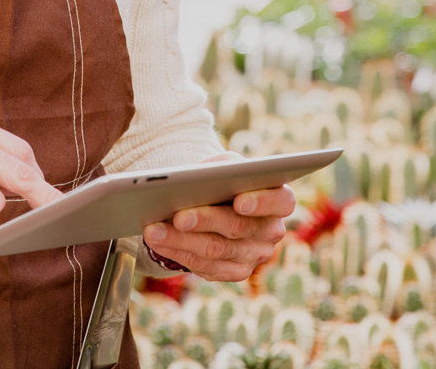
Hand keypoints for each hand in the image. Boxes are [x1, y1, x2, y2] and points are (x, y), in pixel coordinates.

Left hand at [143, 152, 294, 280]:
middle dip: (205, 221)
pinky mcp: (236, 271)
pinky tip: (158, 243)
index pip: (281, 201)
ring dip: (181, 240)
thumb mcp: (226, 165)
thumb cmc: (223, 178)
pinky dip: (178, 253)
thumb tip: (194, 180)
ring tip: (154, 230)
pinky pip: (205, 266)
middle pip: (238, 227)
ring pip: (216, 250)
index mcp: (280, 199)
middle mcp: (272, 231)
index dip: (261, 202)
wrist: (218, 202)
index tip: (239, 201)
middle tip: (178, 216)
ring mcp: (255, 255)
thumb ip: (219, 168)